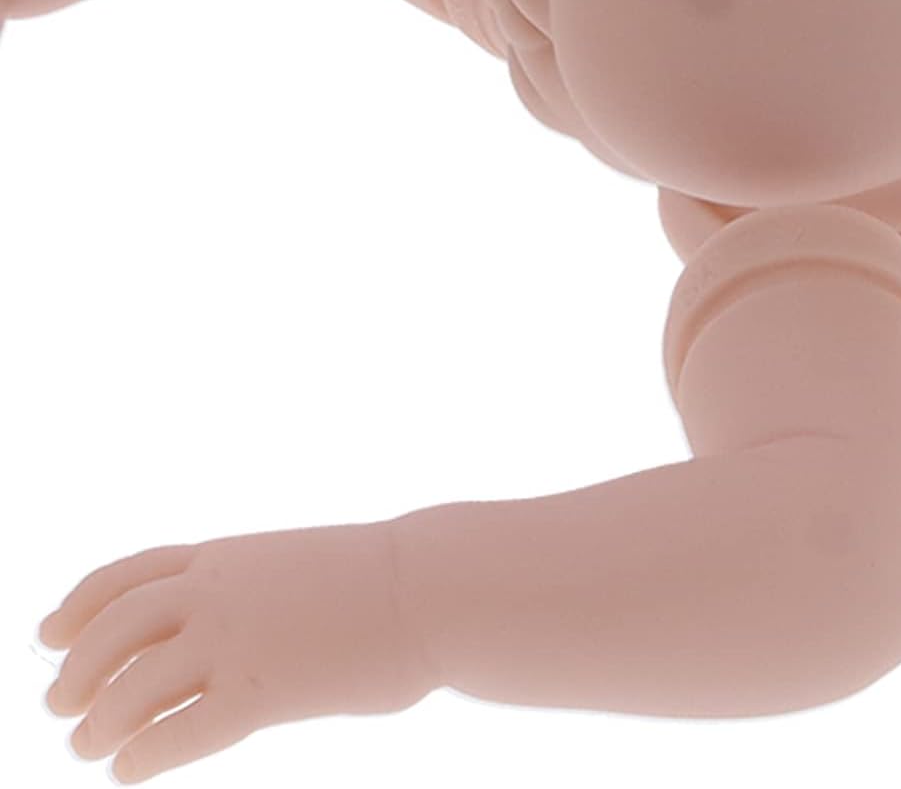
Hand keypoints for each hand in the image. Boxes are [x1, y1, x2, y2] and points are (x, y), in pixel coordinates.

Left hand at [38, 521, 434, 781]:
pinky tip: (132, 770)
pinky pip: (178, 733)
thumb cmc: (384, 578)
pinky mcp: (259, 694)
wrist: (432, 586)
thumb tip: (231, 627)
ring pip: (131, 687)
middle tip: (60, 704)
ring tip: (89, 745)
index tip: (48, 630)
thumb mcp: (299, 563)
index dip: (78, 604)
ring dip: (99, 721)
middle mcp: (218, 591)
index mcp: (229, 553)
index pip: (128, 573)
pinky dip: (142, 755)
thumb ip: (255, 586)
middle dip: (76, 668)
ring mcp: (235, 641)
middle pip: (113, 629)